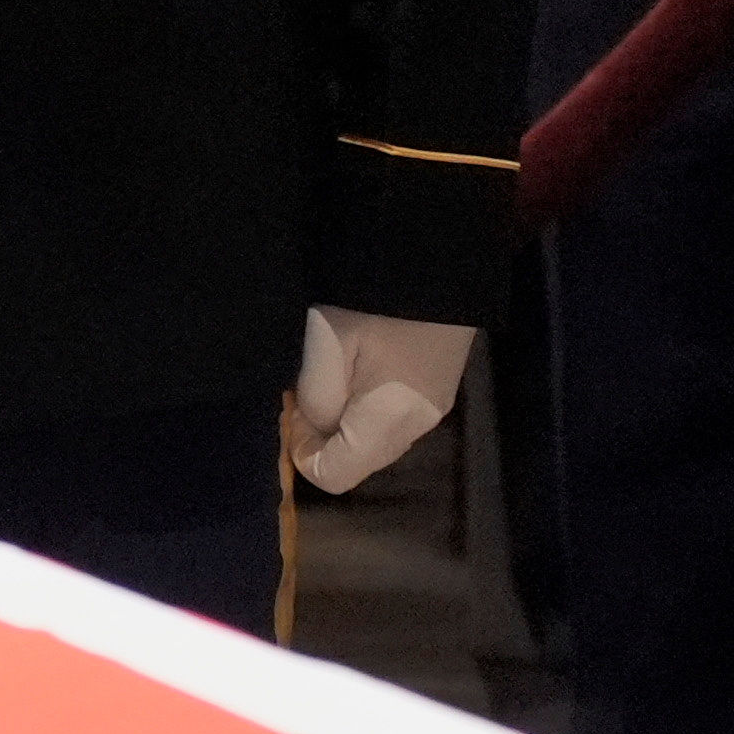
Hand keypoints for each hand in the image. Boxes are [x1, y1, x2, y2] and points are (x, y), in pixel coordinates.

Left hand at [288, 305, 476, 493]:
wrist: (436, 258)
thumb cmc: (375, 300)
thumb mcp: (328, 343)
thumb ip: (317, 396)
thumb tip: (316, 426)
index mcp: (389, 420)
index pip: (336, 476)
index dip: (304, 455)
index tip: (294, 413)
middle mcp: (417, 426)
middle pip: (359, 462)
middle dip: (325, 438)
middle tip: (309, 390)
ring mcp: (435, 410)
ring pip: (376, 442)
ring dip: (346, 423)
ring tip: (334, 373)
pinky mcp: (440, 390)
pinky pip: (393, 421)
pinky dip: (368, 410)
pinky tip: (360, 369)